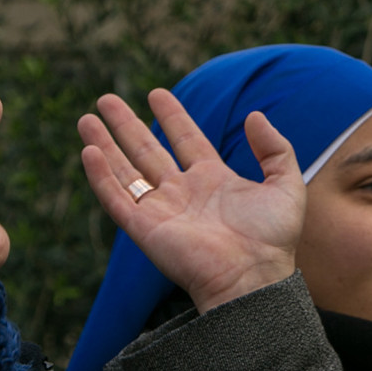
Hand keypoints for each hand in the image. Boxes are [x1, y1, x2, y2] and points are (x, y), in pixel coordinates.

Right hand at [79, 89, 306, 312]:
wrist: (253, 277)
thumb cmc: (272, 239)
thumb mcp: (286, 185)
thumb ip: (275, 148)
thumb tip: (254, 115)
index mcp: (213, 181)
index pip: (186, 140)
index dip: (173, 116)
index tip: (157, 94)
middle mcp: (183, 194)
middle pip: (147, 151)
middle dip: (126, 126)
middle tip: (105, 100)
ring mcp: (162, 211)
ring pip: (125, 171)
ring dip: (105, 145)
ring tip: (85, 119)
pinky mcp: (145, 228)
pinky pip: (117, 198)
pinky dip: (101, 175)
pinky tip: (89, 150)